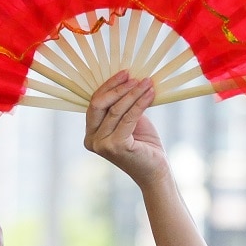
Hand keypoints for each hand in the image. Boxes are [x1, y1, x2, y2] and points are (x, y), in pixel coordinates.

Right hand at [84, 73, 169, 188]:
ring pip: (116, 109)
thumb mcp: (129, 122)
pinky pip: (129, 117)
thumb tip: (127, 80)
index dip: (109, 86)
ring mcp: (102, 144)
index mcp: (90, 134)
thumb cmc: (143, 146)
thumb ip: (121, 106)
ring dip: (133, 93)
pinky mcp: (116, 146)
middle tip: (135, 77)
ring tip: (147, 83)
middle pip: (100, 104)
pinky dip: (140, 103)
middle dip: (118, 88)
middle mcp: (92, 140)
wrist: (155, 172)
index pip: (95, 103)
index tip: (125, 73)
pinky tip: (150, 94)